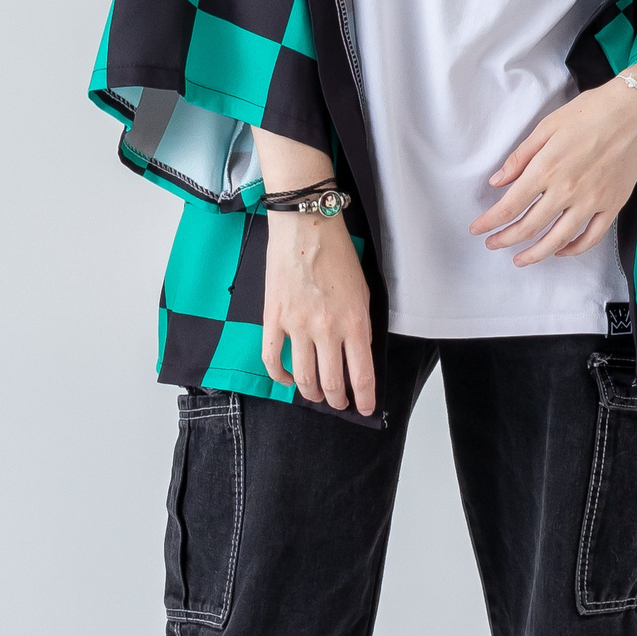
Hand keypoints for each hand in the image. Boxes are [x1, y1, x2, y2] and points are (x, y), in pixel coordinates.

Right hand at [261, 209, 375, 412]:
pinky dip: (280, 376)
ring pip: (303, 376)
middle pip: (331, 382)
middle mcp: (327, 329)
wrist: (306, 227)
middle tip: (339, 403)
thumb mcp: (363, 292)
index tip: (364, 408)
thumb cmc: (338, 254)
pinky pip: (272, 358)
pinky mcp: (274, 318)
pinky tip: (288, 379)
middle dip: (337, 400)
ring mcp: (297, 325)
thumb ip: (361, 326)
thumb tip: (358, 353)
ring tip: (316, 395)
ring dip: (311, 393)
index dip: (364, 399)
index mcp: (354, 323)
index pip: (361, 375)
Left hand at [468, 63, 636, 265]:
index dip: (490, 221)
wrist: (636, 111)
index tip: (477, 229)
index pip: (510, 205)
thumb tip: (497, 181)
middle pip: (530, 226)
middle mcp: (568, 189)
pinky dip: (574, 249)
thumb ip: (520, 157)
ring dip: (536, 254)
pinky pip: (591, 237)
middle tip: (493, 244)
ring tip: (520, 260)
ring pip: (559, 239)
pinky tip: (560, 250)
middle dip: (506, 239)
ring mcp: (592, 200)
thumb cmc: (591, 111)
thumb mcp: (547, 126)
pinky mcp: (612, 205)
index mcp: (547, 168)